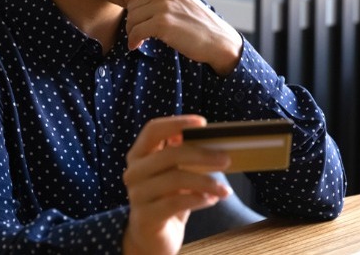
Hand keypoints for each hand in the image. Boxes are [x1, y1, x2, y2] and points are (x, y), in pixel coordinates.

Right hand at [121, 115, 231, 254]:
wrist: (153, 237)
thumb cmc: (168, 198)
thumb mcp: (176, 173)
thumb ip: (185, 154)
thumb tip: (211, 137)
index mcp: (139, 154)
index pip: (153, 130)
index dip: (177, 122)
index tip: (202, 123)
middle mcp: (133, 172)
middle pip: (169, 154)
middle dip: (202, 155)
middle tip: (226, 159)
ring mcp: (136, 195)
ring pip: (175, 179)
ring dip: (206, 182)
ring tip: (224, 189)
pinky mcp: (145, 216)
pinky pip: (175, 202)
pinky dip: (198, 199)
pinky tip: (212, 200)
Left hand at [123, 0, 242, 75]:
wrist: (217, 39)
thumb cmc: (195, 21)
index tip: (135, 10)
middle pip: (130, 2)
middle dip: (132, 19)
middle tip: (139, 29)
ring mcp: (164, 5)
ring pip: (131, 17)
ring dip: (132, 31)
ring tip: (140, 37)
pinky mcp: (163, 23)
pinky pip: (136, 31)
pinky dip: (133, 40)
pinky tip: (136, 45)